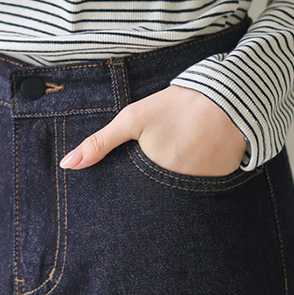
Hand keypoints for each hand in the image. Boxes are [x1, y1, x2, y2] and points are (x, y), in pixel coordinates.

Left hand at [59, 84, 248, 175]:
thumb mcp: (133, 118)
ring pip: (181, 191)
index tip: (135, 177)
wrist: (227, 98)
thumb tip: (66, 165)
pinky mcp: (223, 184)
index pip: (134, 196)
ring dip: (180, 177)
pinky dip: (201, 173)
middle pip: (158, 194)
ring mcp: (202, 188)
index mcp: (154, 174)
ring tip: (186, 149)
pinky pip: (205, 186)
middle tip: (168, 151)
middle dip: (156, 183)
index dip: (131, 189)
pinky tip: (204, 152)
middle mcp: (178, 188)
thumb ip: (100, 143)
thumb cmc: (175, 106)